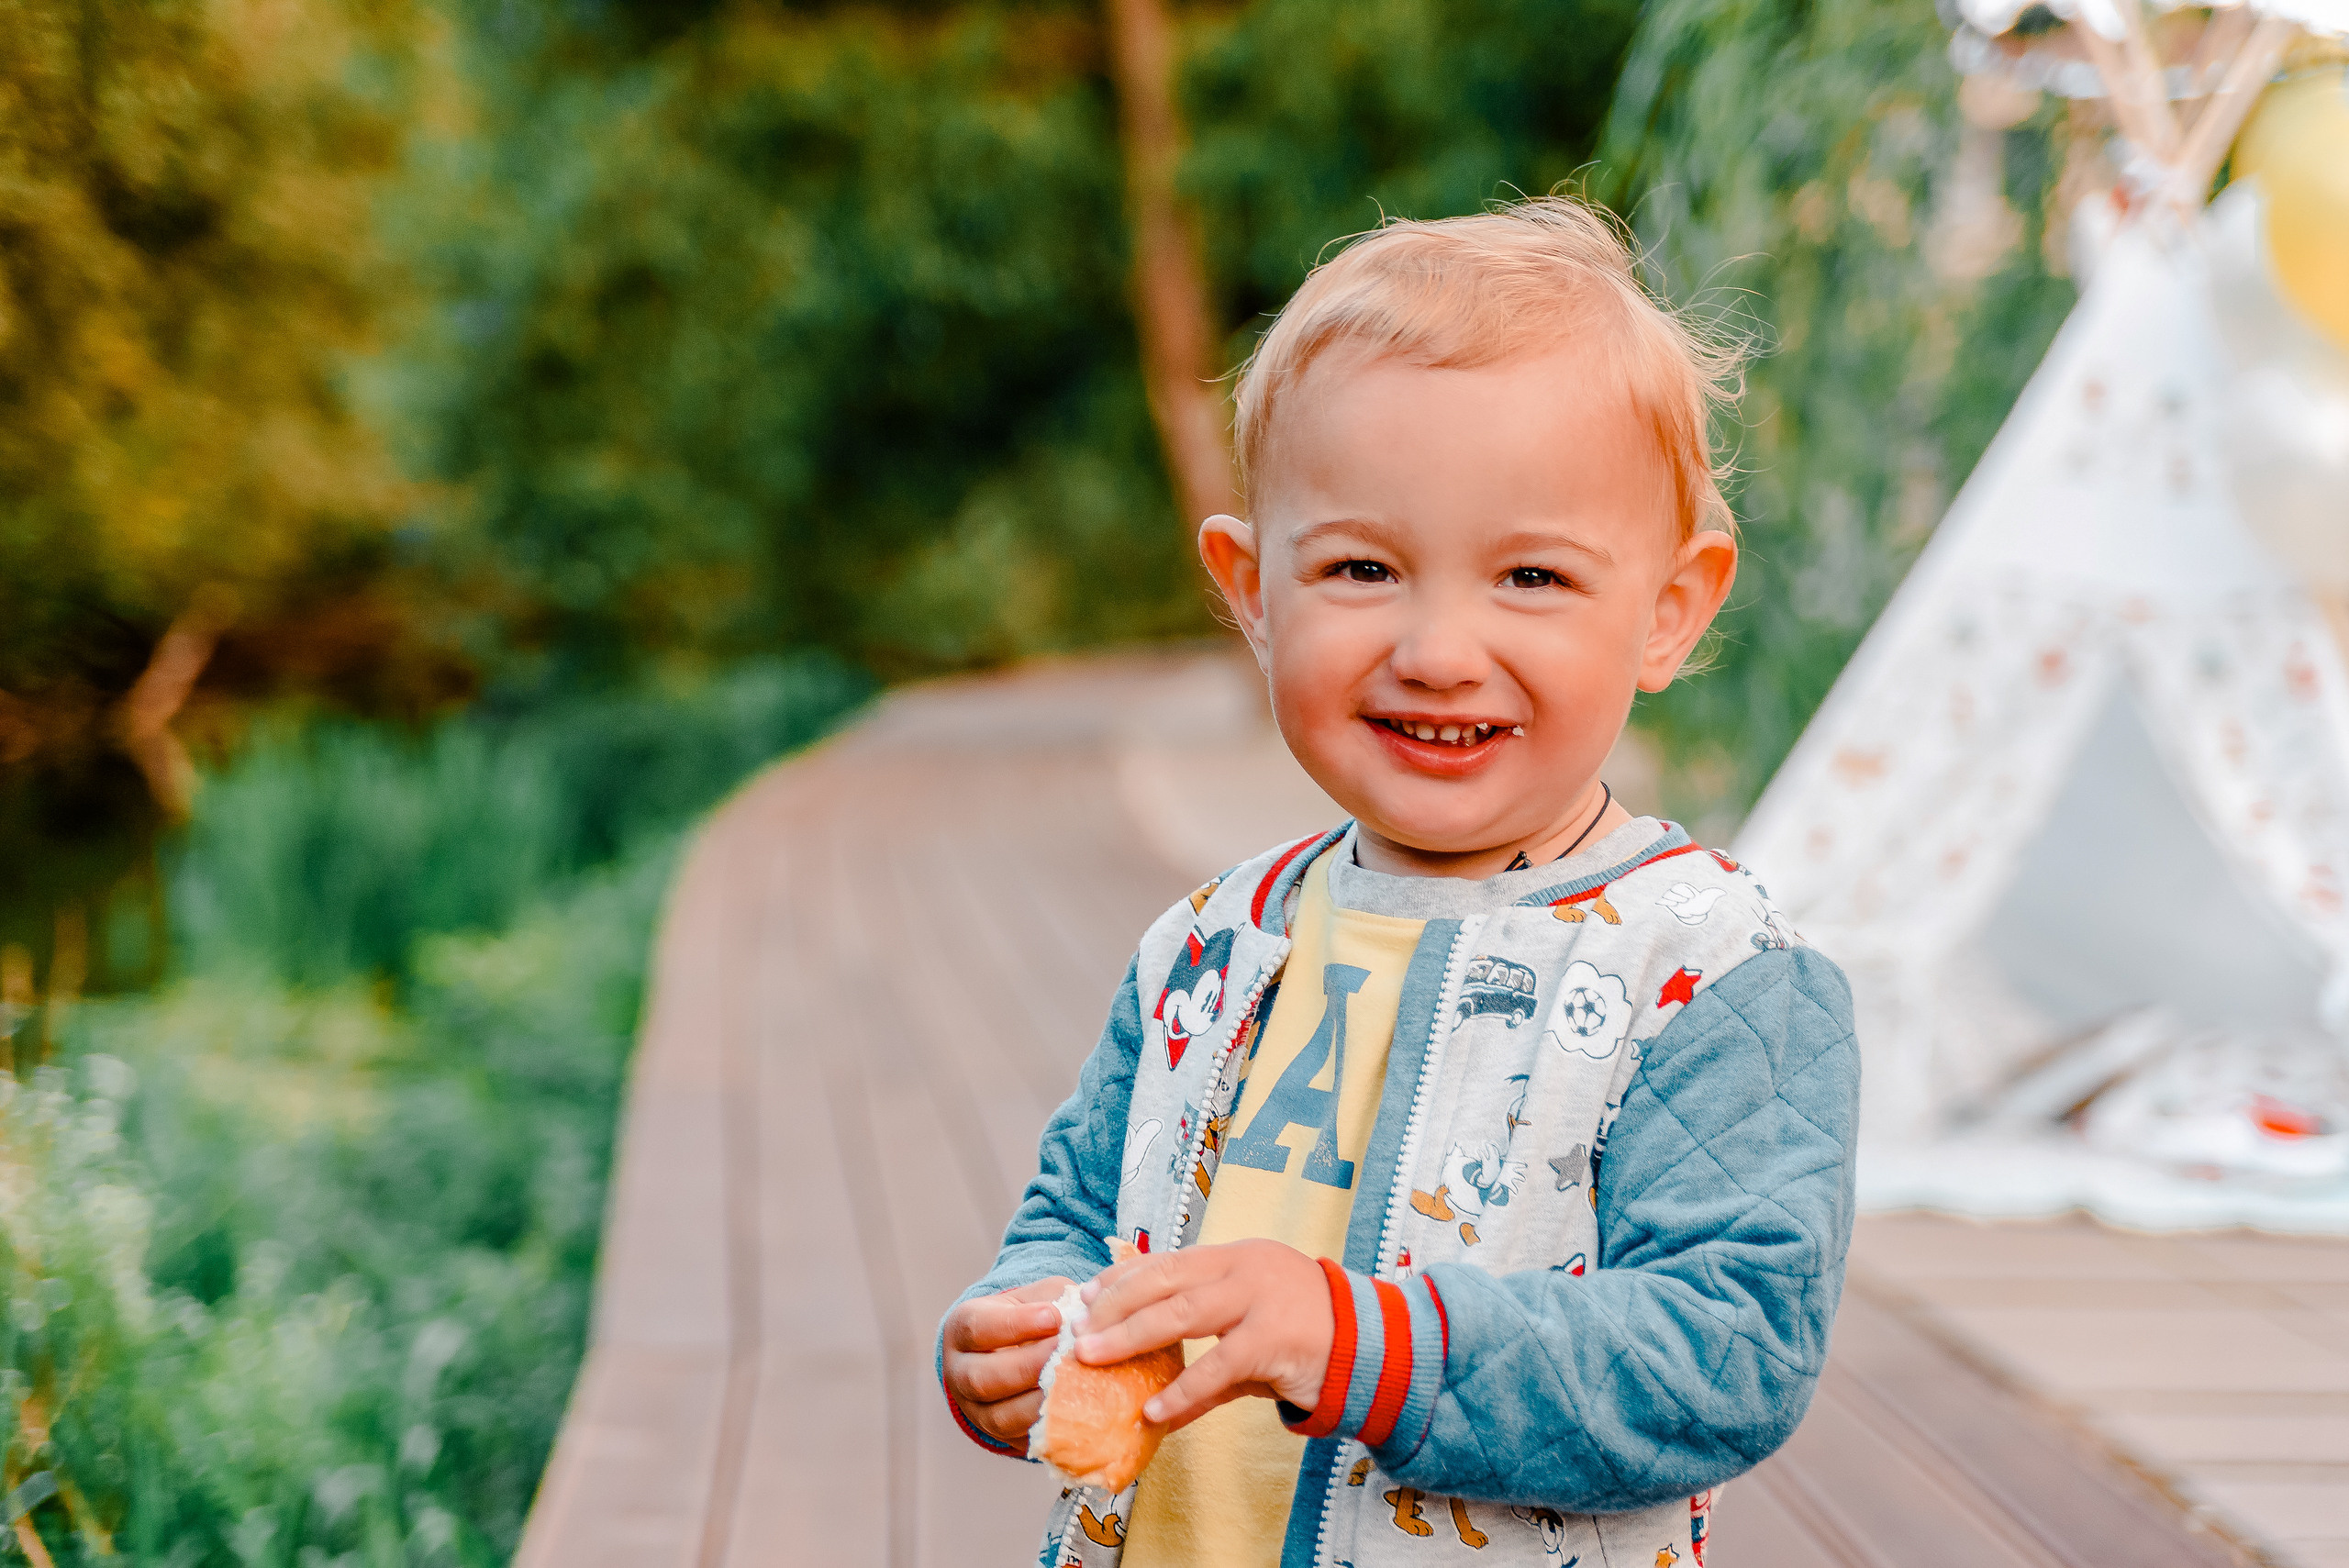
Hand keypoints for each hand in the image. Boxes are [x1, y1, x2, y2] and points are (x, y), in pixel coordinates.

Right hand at [942, 1276, 1070, 1452]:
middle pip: (982, 1378)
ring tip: (1076, 1382)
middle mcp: (960, 1373)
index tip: (1055, 1317)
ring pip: (1001, 1417)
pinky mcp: (1001, 1437)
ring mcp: (977, 1410)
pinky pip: (1023, 1439)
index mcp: (962, 1329)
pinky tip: (1077, 1409)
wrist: (1015, 1353)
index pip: (978, 1328)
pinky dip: (1050, 1426)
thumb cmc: (1028, 1318)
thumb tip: (1085, 1313)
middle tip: (1067, 1353)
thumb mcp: (1035, 1297)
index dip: (1016, 1325)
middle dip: (1029, 1367)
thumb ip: (1055, 1299)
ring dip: (1041, 1402)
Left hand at [1073, 1239, 1332, 1431]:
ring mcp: (1260, 1297)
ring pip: (1181, 1312)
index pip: (1165, 1261)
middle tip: (1077, 1331)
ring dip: (1130, 1336)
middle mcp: (1243, 1266)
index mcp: (1234, 1256)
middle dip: (1114, 1305)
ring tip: (1093, 1358)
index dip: (1120, 1279)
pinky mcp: (1275, 1337)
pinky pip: (1218, 1366)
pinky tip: (1154, 1410)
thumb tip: (1151, 1395)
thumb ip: (1203, 1360)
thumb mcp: (1249, 1338)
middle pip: (1163, 1280)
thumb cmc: (1306, 1339)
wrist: (1374, 1346)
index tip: (1084, 1298)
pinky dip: (1182, 1390)